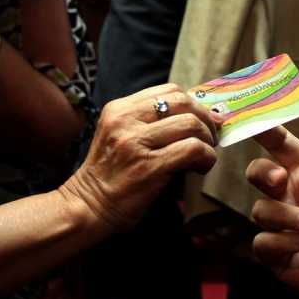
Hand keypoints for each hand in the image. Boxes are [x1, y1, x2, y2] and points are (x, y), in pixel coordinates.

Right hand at [60, 84, 222, 229]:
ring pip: (191, 124)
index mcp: (119, 109)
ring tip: (204, 157)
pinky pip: (192, 149)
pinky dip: (206, 158)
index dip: (195, 104)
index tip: (205, 121)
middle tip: (210, 139)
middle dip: (205, 120)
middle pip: (183, 102)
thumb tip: (202, 117)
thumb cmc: (112, 176)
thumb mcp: (123, 138)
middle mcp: (125, 120)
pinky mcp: (148, 166)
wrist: (88, 207)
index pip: (170, 90)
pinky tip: (200, 168)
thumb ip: (152, 124)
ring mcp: (135, 142)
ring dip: (207, 141)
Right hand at [246, 127, 298, 298]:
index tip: (249, 116)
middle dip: (262, 173)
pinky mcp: (279, 255)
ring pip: (260, 210)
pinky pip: (262, 244)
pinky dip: (280, 242)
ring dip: (284, 215)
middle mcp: (291, 196)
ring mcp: (283, 226)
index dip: (264, 129)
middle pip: (256, 173)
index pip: (280, 145)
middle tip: (281, 179)